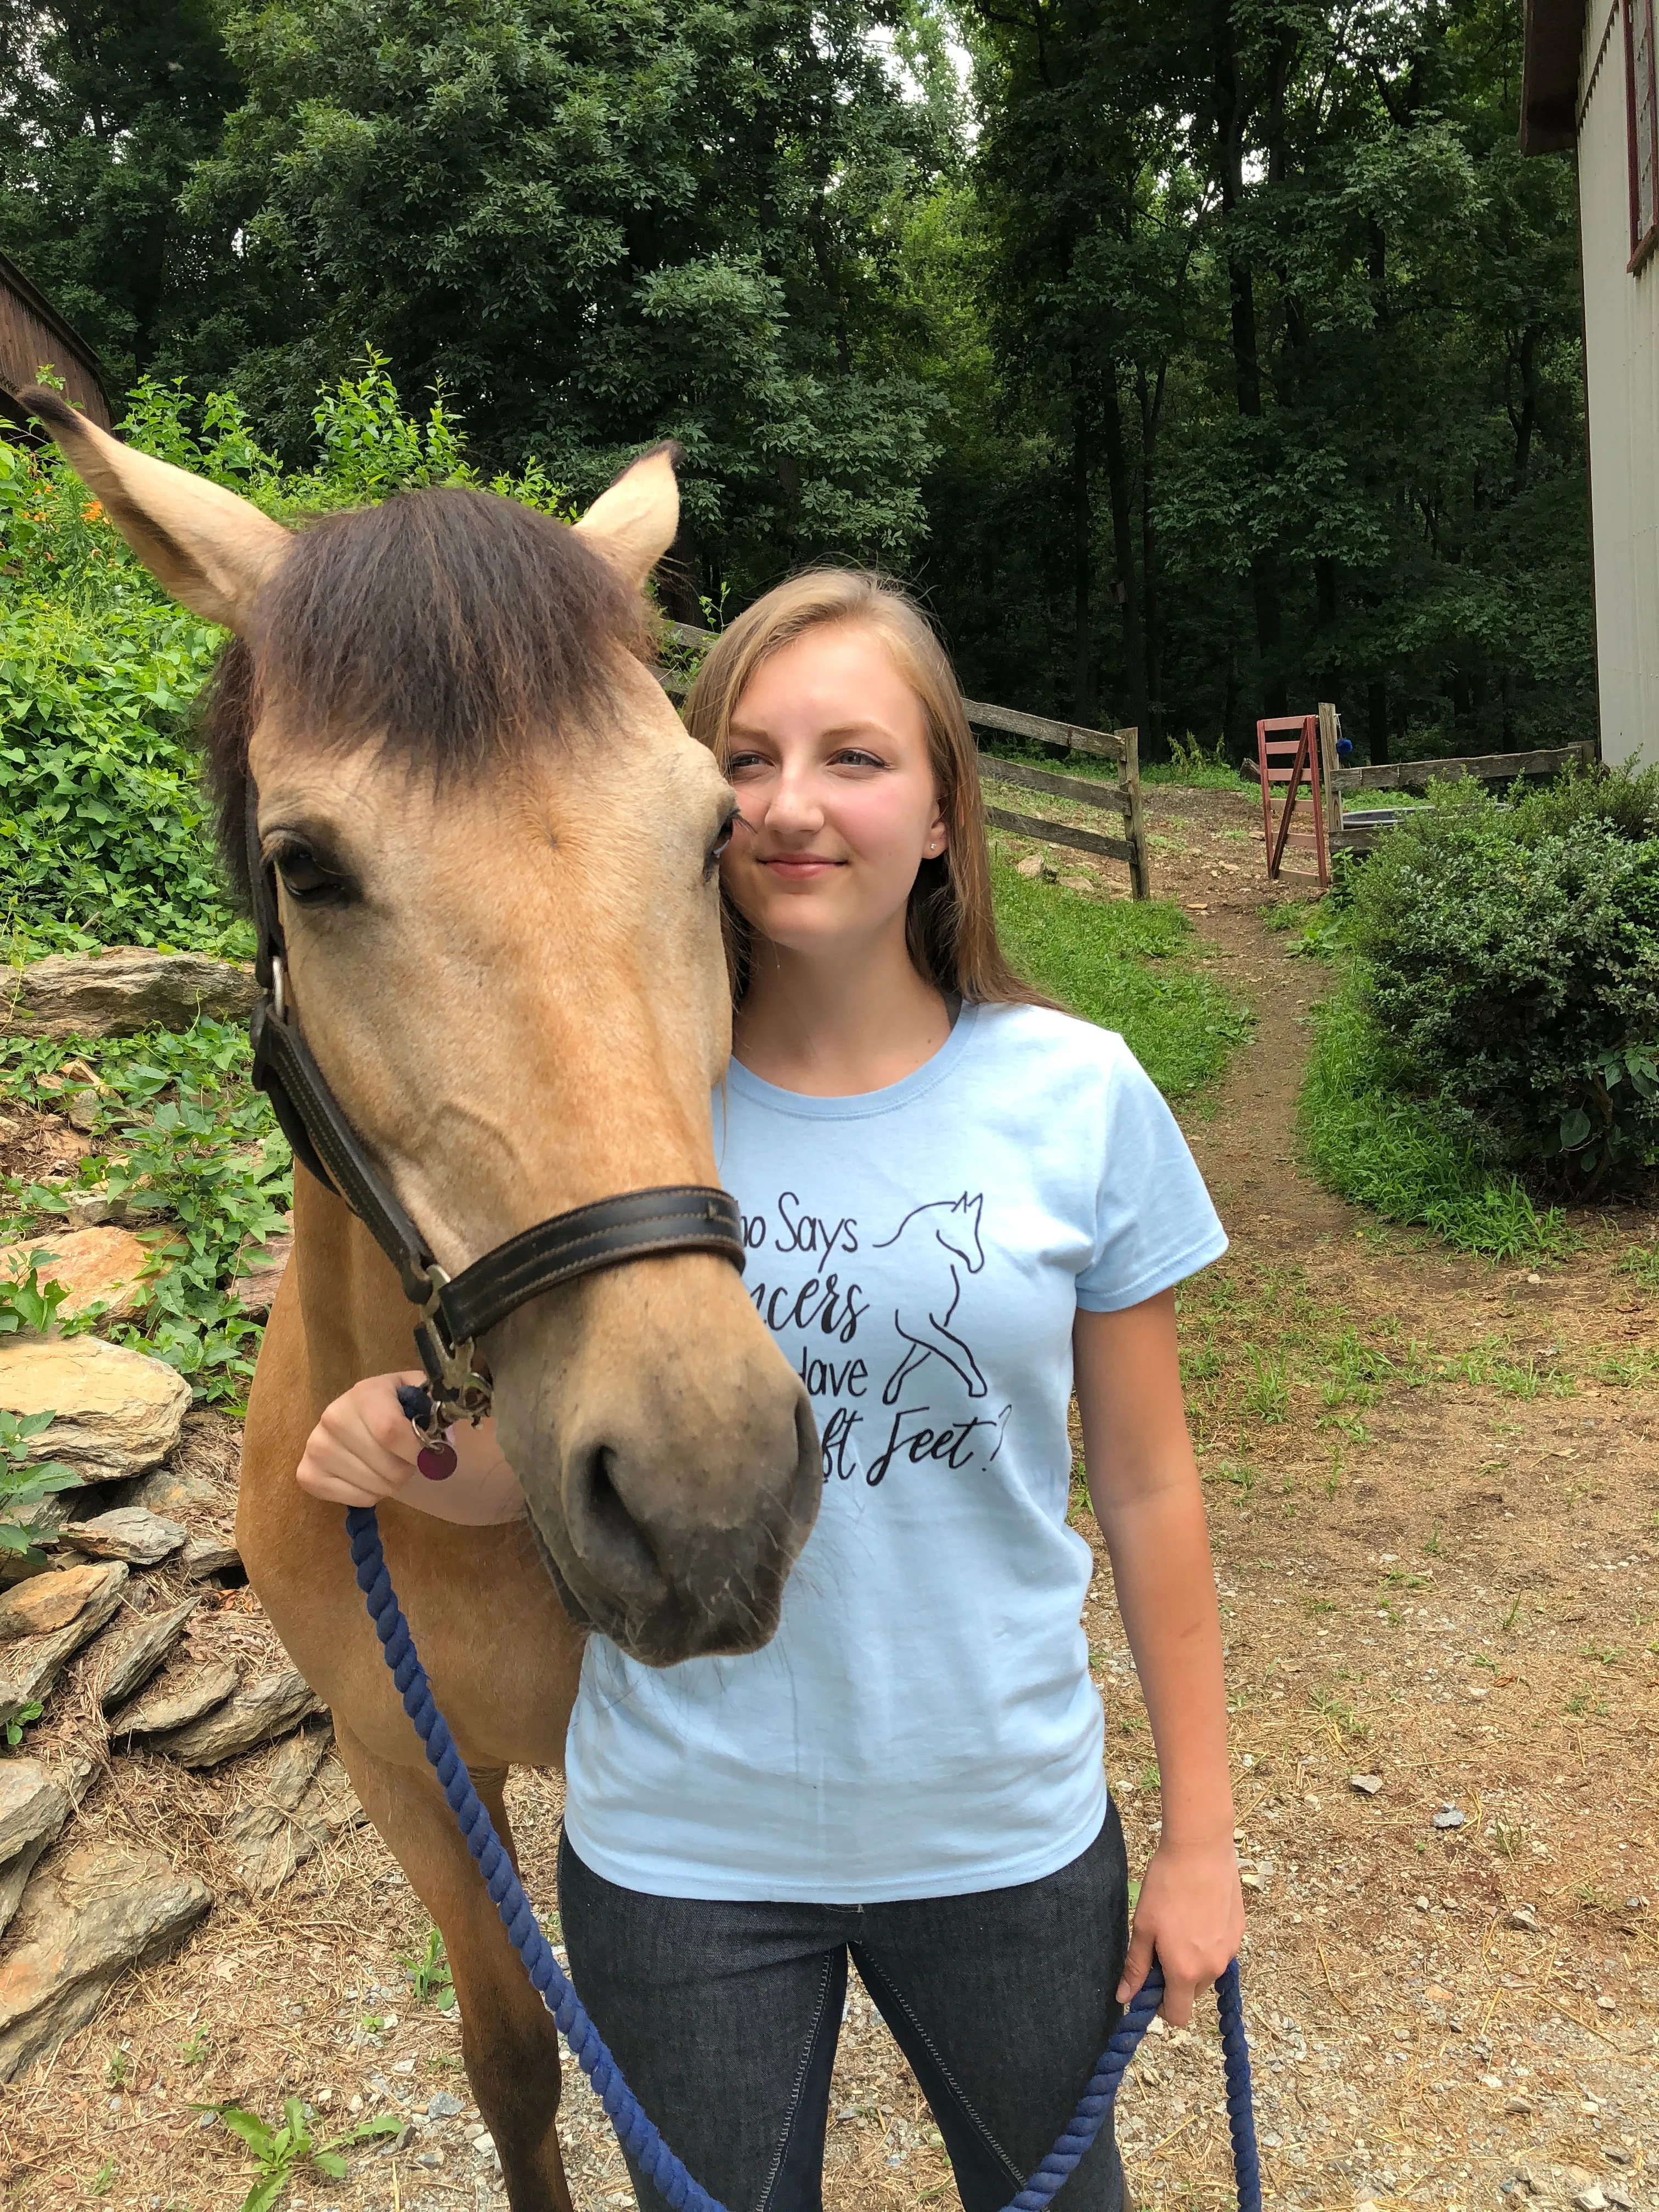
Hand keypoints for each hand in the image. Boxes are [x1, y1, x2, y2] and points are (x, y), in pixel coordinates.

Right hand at [296, 1370, 426, 1507]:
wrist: (368, 1421)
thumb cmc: (400, 1410)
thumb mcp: (422, 1399)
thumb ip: (438, 1413)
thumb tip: (445, 1441)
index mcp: (366, 1392)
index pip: (390, 1430)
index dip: (417, 1451)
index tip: (434, 1457)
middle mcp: (334, 1415)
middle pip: (385, 1464)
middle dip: (408, 1470)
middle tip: (410, 1462)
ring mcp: (316, 1445)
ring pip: (372, 1485)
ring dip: (392, 1484)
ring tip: (389, 1467)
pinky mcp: (307, 1473)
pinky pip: (353, 1499)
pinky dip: (371, 1496)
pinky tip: (370, 1478)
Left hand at [1117, 1836, 1244, 2025]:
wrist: (1200, 1849)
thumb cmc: (1166, 1886)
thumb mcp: (1143, 1926)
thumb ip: (1136, 1967)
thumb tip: (1125, 1998)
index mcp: (1186, 1971)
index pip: (1178, 2016)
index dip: (1161, 2007)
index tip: (1151, 1984)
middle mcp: (1213, 1968)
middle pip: (1192, 1993)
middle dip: (1176, 1980)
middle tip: (1161, 1947)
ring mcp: (1230, 1950)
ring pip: (1208, 1971)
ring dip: (1193, 1961)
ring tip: (1180, 1925)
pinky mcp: (1240, 1931)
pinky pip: (1221, 1950)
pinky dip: (1208, 1943)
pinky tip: (1197, 1913)